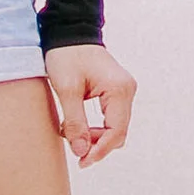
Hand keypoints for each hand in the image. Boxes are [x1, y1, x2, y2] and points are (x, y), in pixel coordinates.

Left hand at [44, 43, 134, 168]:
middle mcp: (127, 91)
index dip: (100, 150)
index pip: (116, 131)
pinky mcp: (116, 91)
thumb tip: (81, 151)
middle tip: (73, 148)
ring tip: (71, 133)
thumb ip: (75, 122)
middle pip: (118, 132)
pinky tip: (78, 126)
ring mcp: (124, 91)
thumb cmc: (66, 55)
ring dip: (95, 136)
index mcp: (119, 90)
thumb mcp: (66, 90)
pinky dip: (96, 127)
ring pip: (115, 127)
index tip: (82, 161)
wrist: (69, 32)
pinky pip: (111, 118)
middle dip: (97, 145)